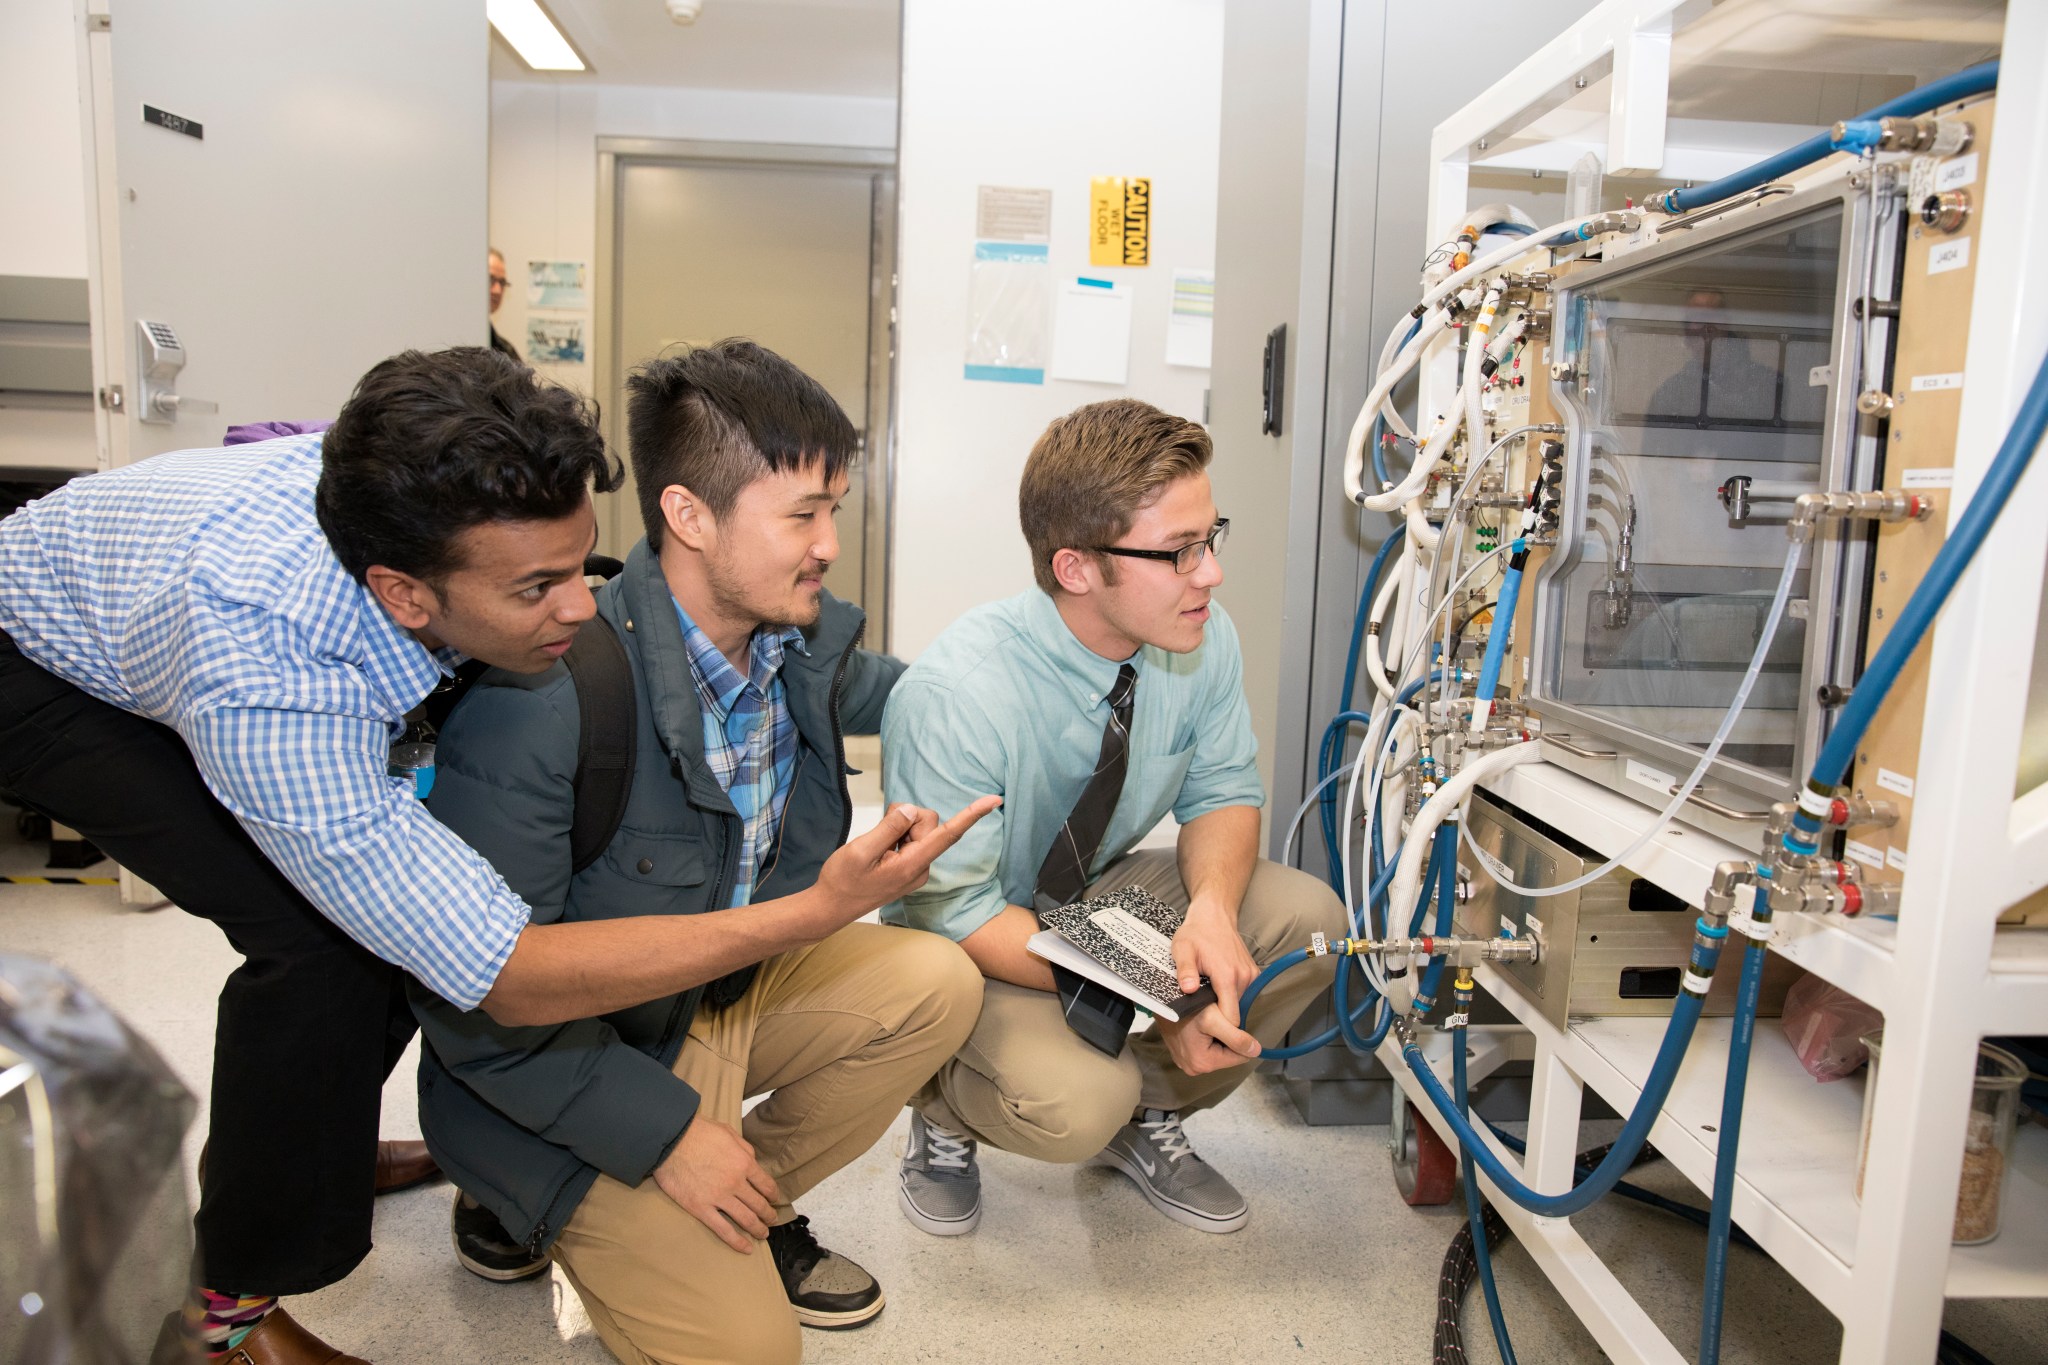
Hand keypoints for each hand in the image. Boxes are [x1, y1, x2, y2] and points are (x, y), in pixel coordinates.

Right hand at [651, 1117, 782, 1253]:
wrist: (671, 1139)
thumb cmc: (699, 1132)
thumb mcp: (729, 1132)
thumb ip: (744, 1148)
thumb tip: (752, 1161)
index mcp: (744, 1162)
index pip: (766, 1184)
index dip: (773, 1194)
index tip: (774, 1200)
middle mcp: (736, 1182)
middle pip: (758, 1204)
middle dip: (768, 1214)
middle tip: (772, 1220)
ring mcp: (719, 1197)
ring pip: (745, 1219)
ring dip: (758, 1229)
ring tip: (762, 1234)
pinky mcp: (701, 1208)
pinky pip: (723, 1229)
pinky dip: (737, 1241)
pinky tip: (746, 1248)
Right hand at [815, 797, 1001, 921]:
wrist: (831, 907)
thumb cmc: (843, 881)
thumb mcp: (861, 851)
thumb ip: (889, 828)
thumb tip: (911, 810)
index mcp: (913, 864)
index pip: (948, 834)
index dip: (972, 814)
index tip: (994, 800)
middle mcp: (921, 866)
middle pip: (928, 822)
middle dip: (905, 818)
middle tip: (879, 836)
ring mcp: (916, 867)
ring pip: (918, 828)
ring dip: (898, 828)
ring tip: (876, 847)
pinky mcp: (909, 865)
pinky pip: (910, 837)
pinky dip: (895, 836)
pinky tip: (880, 851)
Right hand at [1156, 1002, 1261, 1075]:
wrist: (1161, 995)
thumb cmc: (1186, 1004)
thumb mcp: (1214, 1019)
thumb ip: (1237, 1038)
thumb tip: (1256, 1052)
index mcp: (1202, 1063)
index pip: (1237, 1057)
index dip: (1242, 1039)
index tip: (1237, 1022)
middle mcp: (1192, 1067)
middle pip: (1226, 1055)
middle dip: (1229, 1037)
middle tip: (1222, 1017)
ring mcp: (1185, 1061)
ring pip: (1217, 1049)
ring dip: (1220, 1035)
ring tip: (1214, 1018)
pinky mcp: (1181, 1053)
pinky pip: (1204, 1047)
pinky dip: (1208, 1035)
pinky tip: (1204, 1022)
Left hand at [1171, 901, 1258, 1027]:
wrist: (1214, 915)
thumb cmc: (1196, 933)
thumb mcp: (1182, 950)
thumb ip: (1185, 971)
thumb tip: (1188, 990)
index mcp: (1227, 976)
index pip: (1230, 1019)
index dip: (1218, 1029)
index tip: (1205, 1034)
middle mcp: (1244, 978)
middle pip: (1235, 1013)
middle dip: (1219, 1019)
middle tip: (1200, 1016)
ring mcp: (1251, 975)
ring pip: (1239, 1005)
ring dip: (1224, 1006)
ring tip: (1206, 1000)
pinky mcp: (1253, 974)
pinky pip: (1242, 994)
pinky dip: (1230, 996)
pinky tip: (1215, 989)